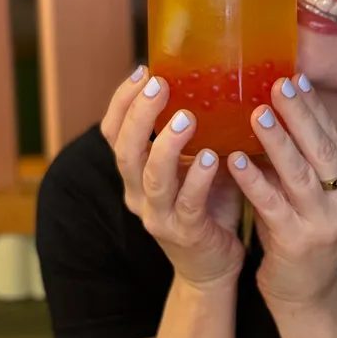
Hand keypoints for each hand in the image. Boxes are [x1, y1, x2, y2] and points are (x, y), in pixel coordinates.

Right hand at [101, 66, 244, 288]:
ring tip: (185, 118)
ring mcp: (159, 216)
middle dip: (139, 115)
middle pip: (125, 150)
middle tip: (159, 85)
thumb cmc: (209, 204)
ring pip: (152, 178)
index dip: (122, 101)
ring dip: (167, 146)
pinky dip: (198, 179)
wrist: (213, 266)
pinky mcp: (186, 234)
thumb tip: (222, 79)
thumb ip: (200, 131)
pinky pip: (188, 204)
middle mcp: (138, 193)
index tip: (143, 70)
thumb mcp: (198, 162)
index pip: (114, 132)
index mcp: (135, 173)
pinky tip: (213, 159)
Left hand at [226, 75, 336, 307]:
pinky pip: (273, 205)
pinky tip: (234, 160)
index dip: (314, 107)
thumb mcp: (304, 194)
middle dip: (300, 114)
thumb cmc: (296, 233)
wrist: (303, 294)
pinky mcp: (298, 243)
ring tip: (257, 112)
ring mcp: (326, 223)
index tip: (296, 75)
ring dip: (278, 140)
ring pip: (301, 174)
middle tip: (278, 83)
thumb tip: (266, 109)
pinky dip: (254, 180)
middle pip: (322, 149)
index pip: (333, 136)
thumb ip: (295, 160)